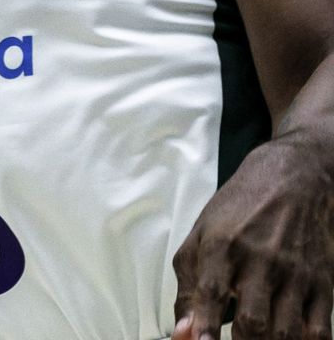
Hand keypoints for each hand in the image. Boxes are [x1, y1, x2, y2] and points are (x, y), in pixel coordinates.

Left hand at [172, 133, 333, 339]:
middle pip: (252, 323)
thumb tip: (182, 333)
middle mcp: (260, 259)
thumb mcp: (202, 233)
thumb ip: (188, 286)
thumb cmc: (242, 208)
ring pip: (285, 333)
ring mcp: (295, 274)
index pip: (210, 292)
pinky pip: (319, 332)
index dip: (204, 325)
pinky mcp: (322, 285)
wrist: (295, 177)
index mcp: (223, 244)